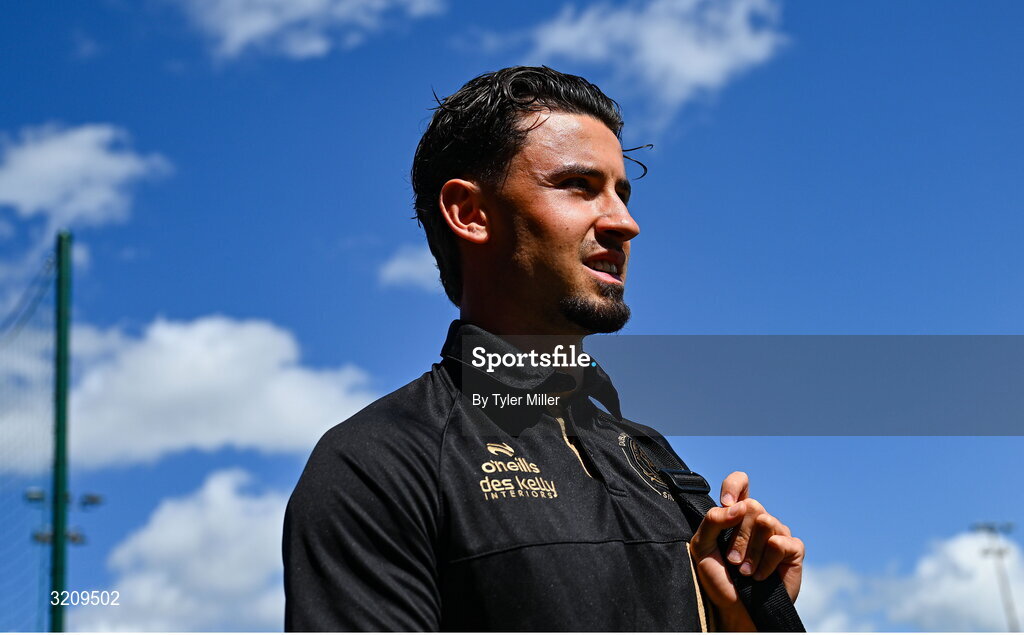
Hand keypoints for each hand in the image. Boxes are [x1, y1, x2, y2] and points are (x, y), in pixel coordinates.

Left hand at [688, 471, 803, 631]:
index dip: (735, 486)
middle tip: (732, 561)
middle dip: (738, 537)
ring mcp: (778, 533)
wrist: (735, 609)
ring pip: (767, 522)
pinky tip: (761, 576)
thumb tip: (736, 507)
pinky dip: (766, 563)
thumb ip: (712, 520)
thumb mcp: (701, 547)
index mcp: (737, 514)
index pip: (740, 482)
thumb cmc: (718, 578)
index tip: (726, 504)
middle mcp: (759, 520)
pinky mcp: (793, 550)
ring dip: (751, 552)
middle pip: (752, 506)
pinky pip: (780, 543)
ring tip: (745, 571)